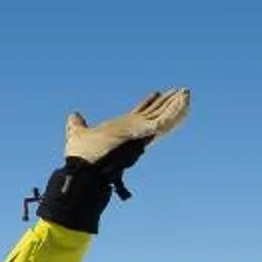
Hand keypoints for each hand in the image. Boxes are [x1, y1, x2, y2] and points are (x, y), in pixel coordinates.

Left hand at [62, 87, 191, 173]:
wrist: (84, 170)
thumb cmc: (82, 158)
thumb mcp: (78, 134)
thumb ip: (77, 125)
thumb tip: (74, 116)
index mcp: (123, 130)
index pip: (140, 114)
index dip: (149, 103)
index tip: (157, 93)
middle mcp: (134, 132)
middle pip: (156, 113)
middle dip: (168, 102)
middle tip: (182, 91)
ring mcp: (141, 133)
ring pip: (164, 116)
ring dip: (176, 104)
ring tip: (187, 92)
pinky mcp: (145, 134)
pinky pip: (164, 120)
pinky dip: (175, 111)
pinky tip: (184, 100)